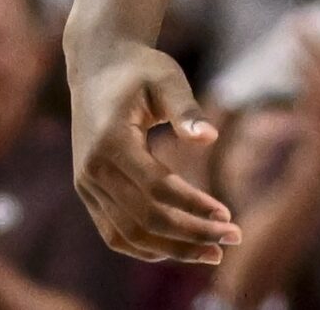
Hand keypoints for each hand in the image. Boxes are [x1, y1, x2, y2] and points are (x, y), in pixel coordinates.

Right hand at [68, 39, 242, 262]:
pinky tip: (178, 249)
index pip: (156, 188)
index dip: (193, 206)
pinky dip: (145, 247)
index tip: (228, 215)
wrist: (97, 67)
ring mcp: (86, 185)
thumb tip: (210, 138)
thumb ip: (187, 109)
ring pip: (127, 235)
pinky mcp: (87, 191)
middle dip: (190, 235)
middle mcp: (92, 170)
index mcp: (111, 142)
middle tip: (233, 239)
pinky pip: (114, 232)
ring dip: (170, 250)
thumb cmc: (140, 69)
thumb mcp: (167, 78)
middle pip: (143, 219)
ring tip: (212, 253)